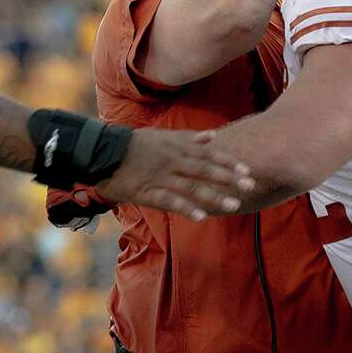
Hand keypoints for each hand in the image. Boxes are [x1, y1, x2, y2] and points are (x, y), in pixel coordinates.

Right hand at [89, 129, 254, 220]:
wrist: (102, 152)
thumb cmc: (135, 144)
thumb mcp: (164, 135)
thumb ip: (190, 138)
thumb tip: (214, 136)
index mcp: (176, 146)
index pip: (208, 154)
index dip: (228, 162)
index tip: (247, 170)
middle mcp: (172, 160)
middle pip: (204, 170)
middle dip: (228, 178)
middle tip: (249, 186)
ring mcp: (159, 176)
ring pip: (190, 187)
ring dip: (213, 196)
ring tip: (233, 206)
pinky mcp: (146, 192)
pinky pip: (169, 201)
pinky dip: (185, 208)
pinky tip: (201, 217)